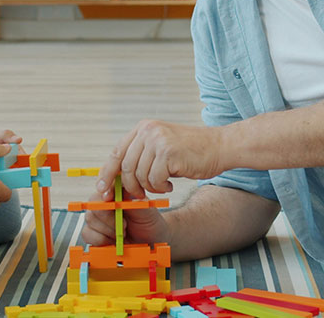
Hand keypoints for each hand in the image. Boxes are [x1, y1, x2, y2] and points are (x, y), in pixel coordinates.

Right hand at [80, 189, 170, 246]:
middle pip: (94, 204)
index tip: (109, 199)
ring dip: (107, 230)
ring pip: (89, 219)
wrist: (151, 242)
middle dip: (110, 218)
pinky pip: (87, 233)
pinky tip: (112, 241)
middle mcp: (105, 201)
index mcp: (118, 191)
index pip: (104, 185)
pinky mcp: (93, 232)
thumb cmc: (150, 223)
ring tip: (122, 233)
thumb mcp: (147, 211)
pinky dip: (100, 239)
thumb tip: (127, 195)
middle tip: (125, 225)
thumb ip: (136, 203)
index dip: (104, 191)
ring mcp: (97, 217)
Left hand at [97, 119, 227, 198]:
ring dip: (149, 188)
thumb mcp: (162, 147)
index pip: (116, 152)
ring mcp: (158, 140)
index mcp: (143, 128)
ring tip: (162, 186)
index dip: (106, 173)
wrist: (220, 147)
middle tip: (139, 196)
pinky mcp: (168, 153)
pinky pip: (153, 180)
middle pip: (125, 167)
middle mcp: (148, 131)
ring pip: (139, 176)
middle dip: (129, 187)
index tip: (102, 190)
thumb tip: (116, 179)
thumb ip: (142, 156)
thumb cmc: (192, 152)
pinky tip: (170, 185)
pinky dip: (160, 188)